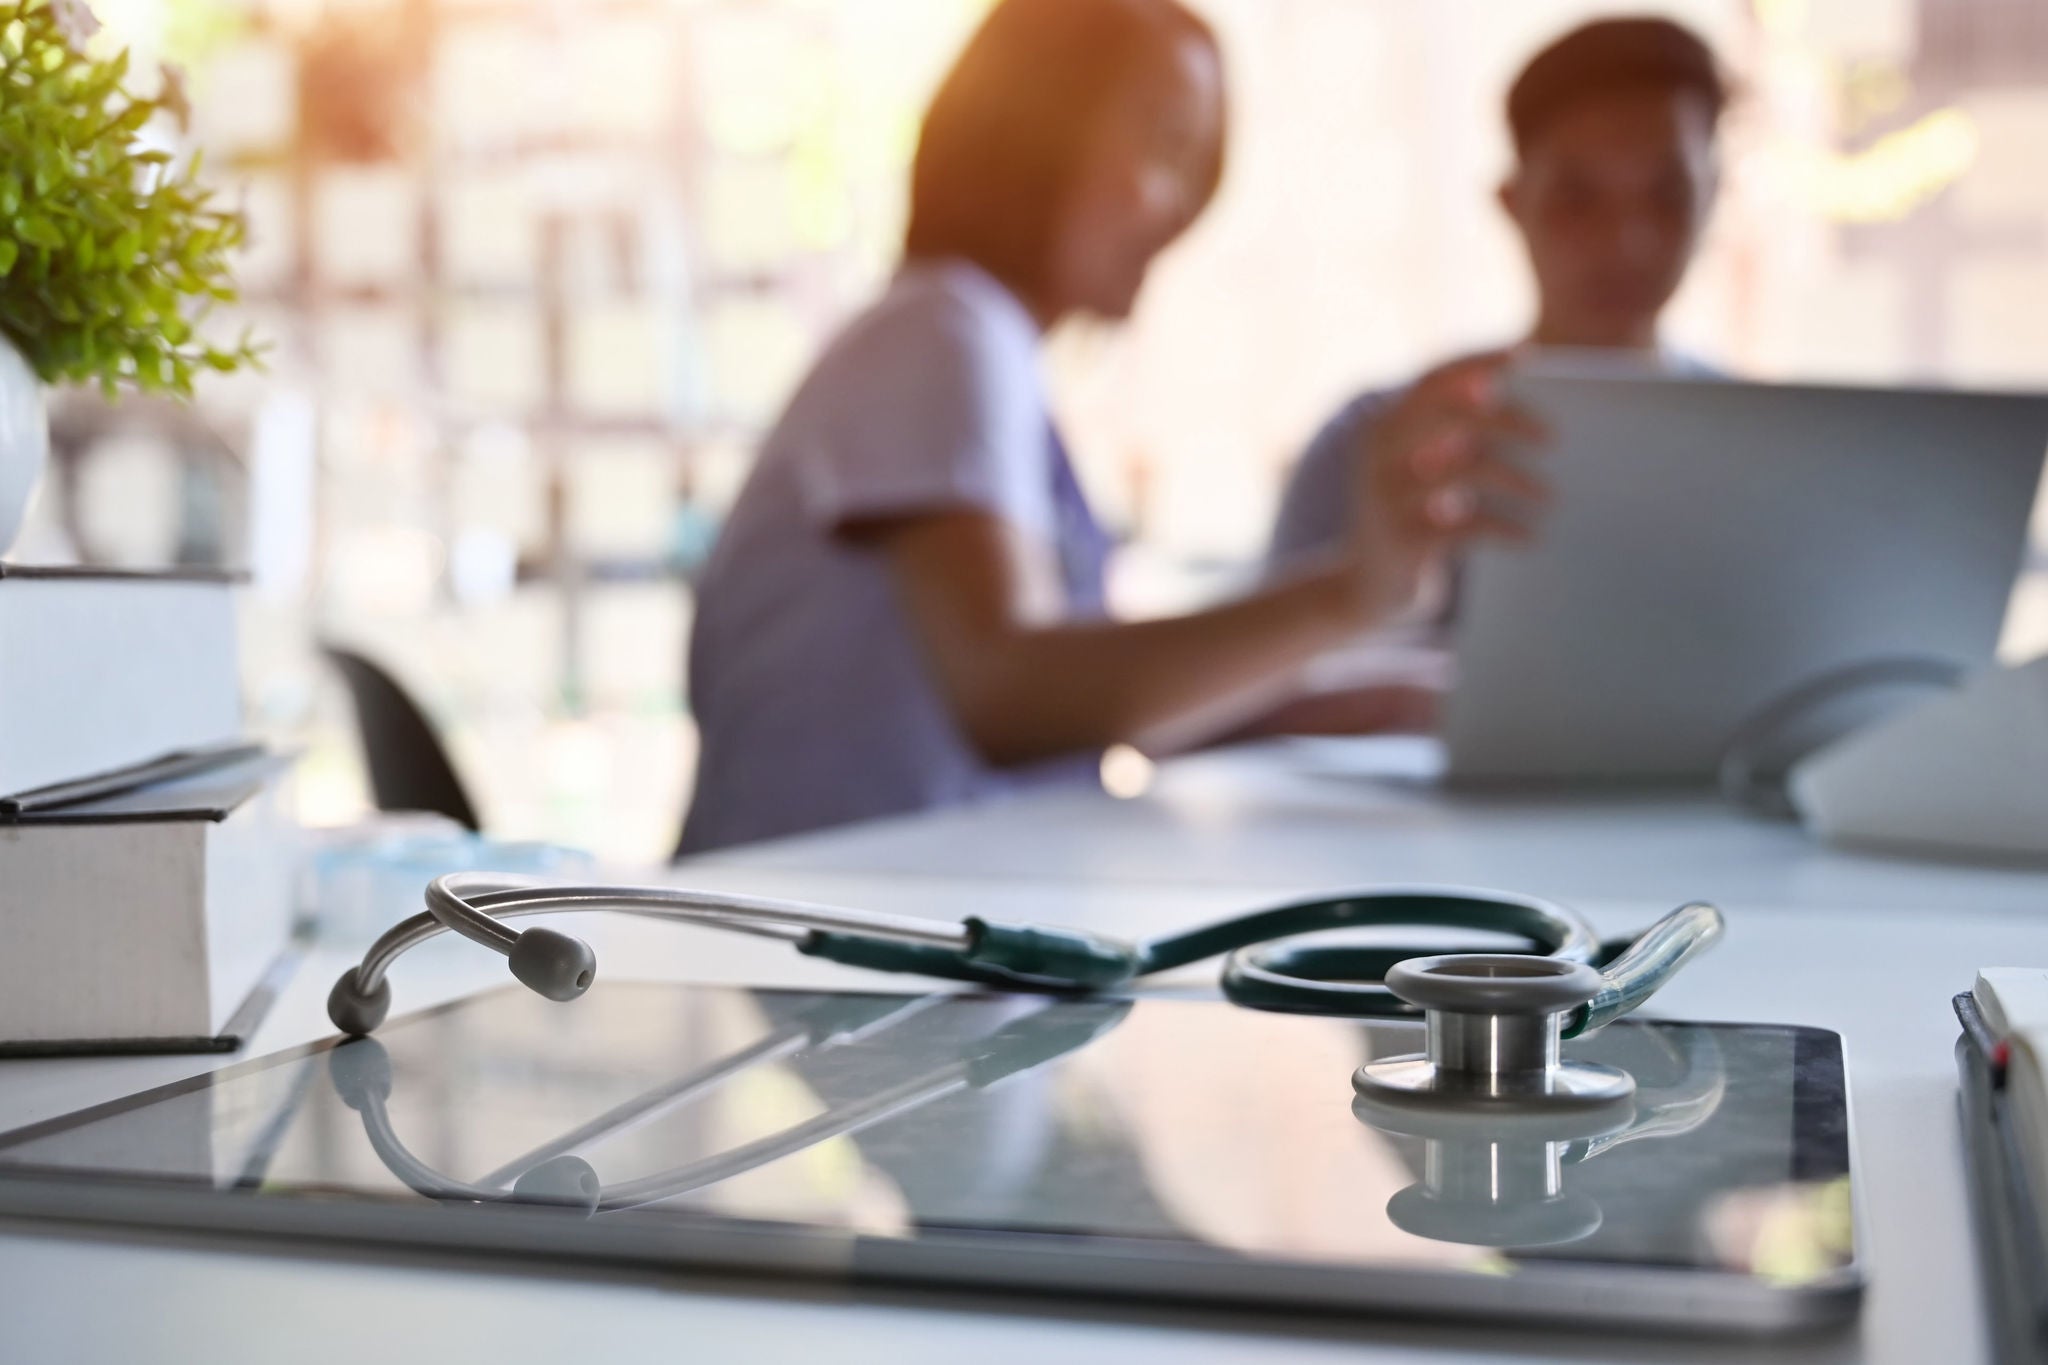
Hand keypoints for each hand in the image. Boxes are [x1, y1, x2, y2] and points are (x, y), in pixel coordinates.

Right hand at [1342, 351, 1548, 623]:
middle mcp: (1376, 454)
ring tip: (1549, 496)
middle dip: (1509, 420)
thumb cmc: (1412, 517)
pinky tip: (1530, 535)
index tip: (1526, 355)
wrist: (1365, 588)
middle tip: (1553, 438)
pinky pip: (1468, 525)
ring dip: (1517, 480)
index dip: (1478, 362)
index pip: (1432, 379)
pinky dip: (1506, 528)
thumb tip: (1520, 401)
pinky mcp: (1400, 541)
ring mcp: (1384, 497)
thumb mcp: (1421, 469)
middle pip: (1453, 416)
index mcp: (1381, 426)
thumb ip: (1453, 433)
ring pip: (1464, 469)